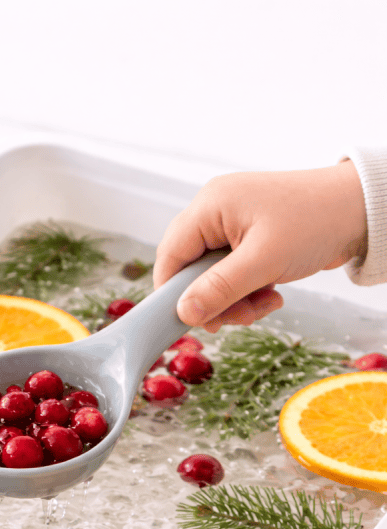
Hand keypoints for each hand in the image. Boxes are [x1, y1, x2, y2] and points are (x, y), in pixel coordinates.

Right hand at [153, 162, 367, 331]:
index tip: (189, 320)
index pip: (170, 255)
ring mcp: (233, 226)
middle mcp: (216, 212)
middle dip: (214, 300)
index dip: (174, 292)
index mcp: (210, 206)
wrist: (360, 210)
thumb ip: (219, 289)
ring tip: (264, 304)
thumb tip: (184, 313)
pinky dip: (248, 291)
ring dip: (235, 300)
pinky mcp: (250, 239)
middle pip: (191, 270)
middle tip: (238, 316)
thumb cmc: (316, 221)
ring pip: (213, 278)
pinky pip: (234, 275)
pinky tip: (271, 294)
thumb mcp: (263, 261)